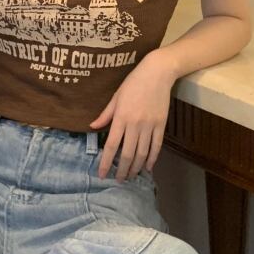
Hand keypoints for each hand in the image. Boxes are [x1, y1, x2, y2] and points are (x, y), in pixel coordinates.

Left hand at [88, 50, 177, 181]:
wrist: (157, 73)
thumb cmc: (133, 82)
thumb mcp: (116, 97)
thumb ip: (105, 114)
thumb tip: (92, 126)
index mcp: (121, 117)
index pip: (112, 145)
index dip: (106, 162)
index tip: (102, 174)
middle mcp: (135, 124)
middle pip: (128, 153)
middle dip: (122, 170)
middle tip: (118, 180)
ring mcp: (149, 125)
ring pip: (143, 153)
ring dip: (136, 167)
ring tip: (131, 176)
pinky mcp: (161, 124)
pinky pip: (156, 145)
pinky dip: (152, 158)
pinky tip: (148, 167)